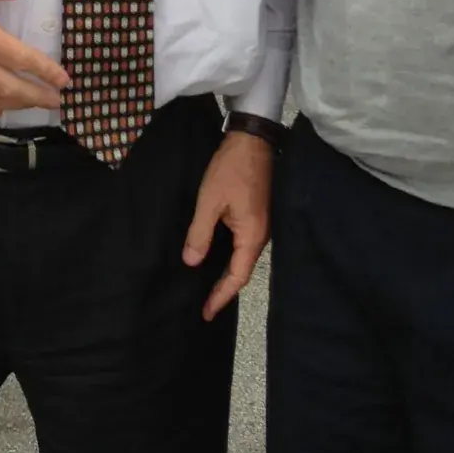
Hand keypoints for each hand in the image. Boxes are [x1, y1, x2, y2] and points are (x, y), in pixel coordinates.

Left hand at [183, 131, 273, 320]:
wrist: (252, 140)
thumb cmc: (231, 170)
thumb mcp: (209, 201)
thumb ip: (200, 234)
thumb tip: (191, 262)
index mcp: (252, 236)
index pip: (237, 277)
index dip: (221, 297)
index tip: (205, 313)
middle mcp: (261, 235)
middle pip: (242, 271)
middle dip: (224, 289)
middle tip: (204, 305)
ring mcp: (262, 224)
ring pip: (243, 258)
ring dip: (227, 273)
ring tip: (208, 286)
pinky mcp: (257, 215)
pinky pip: (243, 245)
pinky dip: (230, 257)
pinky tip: (217, 257)